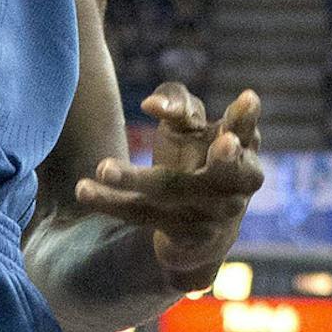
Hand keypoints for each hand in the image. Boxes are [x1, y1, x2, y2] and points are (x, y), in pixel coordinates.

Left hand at [74, 85, 263, 291]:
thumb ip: (177, 102)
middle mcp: (232, 184)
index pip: (247, 130)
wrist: (200, 234)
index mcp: (241, 146)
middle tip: (225, 143)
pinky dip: (110, 202)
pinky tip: (82, 190)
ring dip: (134, 178)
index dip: (246, 117)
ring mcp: (209, 213)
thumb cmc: (196, 155)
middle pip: (228, 171)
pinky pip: (141, 214)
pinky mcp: (180, 234)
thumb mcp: (192, 125)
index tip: (249, 97)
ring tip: (102, 167)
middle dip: (228, 159)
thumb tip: (151, 106)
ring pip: (169, 190)